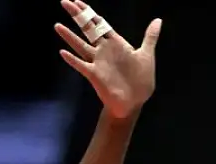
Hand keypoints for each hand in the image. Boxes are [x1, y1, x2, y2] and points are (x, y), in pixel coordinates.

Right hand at [54, 1, 160, 118]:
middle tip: (64, 2)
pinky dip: (73, 60)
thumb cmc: (140, 79)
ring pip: (80, 45)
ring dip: (69, 36)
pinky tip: (63, 53)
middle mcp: (104, 50)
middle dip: (77, 16)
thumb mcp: (146, 55)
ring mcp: (97, 62)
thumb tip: (158, 20)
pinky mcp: (95, 75)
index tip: (77, 1)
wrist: (135, 101)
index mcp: (116, 44)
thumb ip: (150, 37)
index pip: (100, 24)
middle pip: (88, 29)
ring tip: (57, 25)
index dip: (89, 12)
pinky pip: (81, 65)